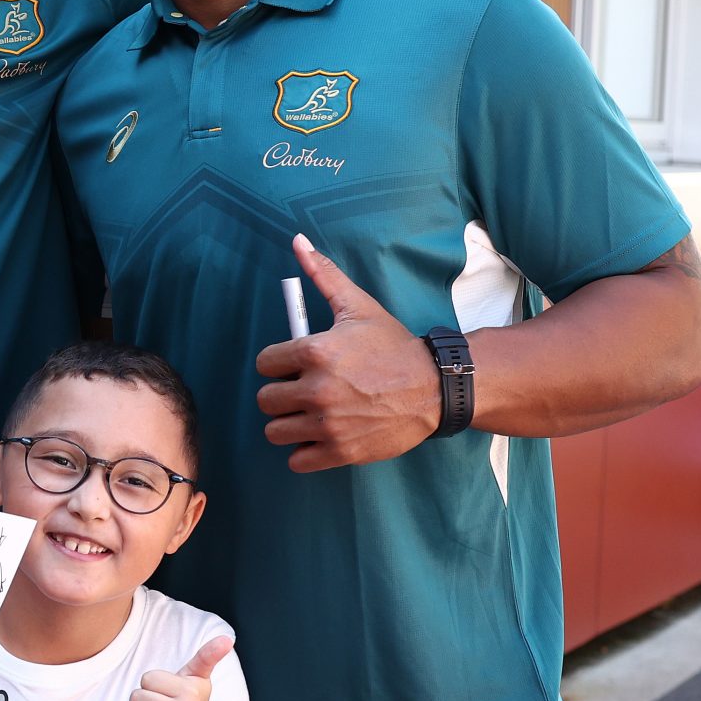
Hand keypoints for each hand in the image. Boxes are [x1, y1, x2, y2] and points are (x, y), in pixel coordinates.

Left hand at [254, 234, 439, 471]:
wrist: (435, 387)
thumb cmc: (392, 345)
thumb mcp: (357, 306)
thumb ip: (323, 275)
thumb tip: (298, 241)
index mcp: (315, 351)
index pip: (264, 363)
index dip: (279, 364)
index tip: (296, 366)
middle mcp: (317, 389)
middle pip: (265, 400)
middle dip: (281, 395)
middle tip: (305, 391)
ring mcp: (328, 423)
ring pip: (275, 431)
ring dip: (289, 424)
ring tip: (311, 414)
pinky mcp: (340, 451)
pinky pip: (296, 459)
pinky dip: (304, 452)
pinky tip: (321, 435)